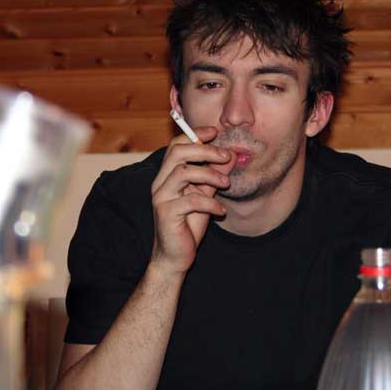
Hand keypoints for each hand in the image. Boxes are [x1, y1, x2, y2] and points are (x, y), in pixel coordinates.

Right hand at [149, 127, 234, 274]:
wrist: (175, 257)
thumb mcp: (205, 196)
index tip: (215, 132)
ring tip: (226, 184)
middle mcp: (160, 183)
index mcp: (167, 175)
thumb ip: (214, 177)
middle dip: (205, 150)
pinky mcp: (166, 214)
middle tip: (227, 155)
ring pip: (183, 172)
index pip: (177, 145)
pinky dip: (210, 204)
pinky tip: (221, 212)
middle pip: (178, 153)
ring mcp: (161, 198)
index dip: (195, 135)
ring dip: (210, 175)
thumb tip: (230, 156)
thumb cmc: (188, 225)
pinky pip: (190, 200)